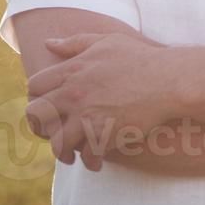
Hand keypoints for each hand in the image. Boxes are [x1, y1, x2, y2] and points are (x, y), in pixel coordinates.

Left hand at [24, 32, 176, 170]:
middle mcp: (73, 94)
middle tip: (52, 133)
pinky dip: (90, 162)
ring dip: (62, 152)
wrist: (170, 80)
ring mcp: (87, 116)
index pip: (34, 87)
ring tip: (71, 156)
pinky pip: (86, 155)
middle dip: (40, 127)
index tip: (47, 106)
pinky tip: (96, 163)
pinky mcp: (104, 135)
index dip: (36, 97)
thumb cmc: (142, 58)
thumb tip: (48, 43)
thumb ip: (75, 43)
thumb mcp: (107, 41)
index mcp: (71, 71)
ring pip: (57, 142)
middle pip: (36, 116)